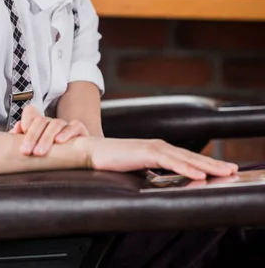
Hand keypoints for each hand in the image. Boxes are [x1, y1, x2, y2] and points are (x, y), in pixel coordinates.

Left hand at [9, 105, 88, 155]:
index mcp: (40, 123)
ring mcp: (66, 125)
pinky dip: (67, 132)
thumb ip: (21, 140)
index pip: (31, 113)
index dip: (26, 119)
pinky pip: (75, 126)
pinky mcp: (80, 130)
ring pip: (56, 124)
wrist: (79, 154)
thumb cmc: (51, 153)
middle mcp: (52, 122)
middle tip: (26, 151)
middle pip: (41, 121)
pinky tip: (59, 141)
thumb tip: (13, 133)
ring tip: (39, 152)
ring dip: (46, 138)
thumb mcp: (34, 148)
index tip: (20, 132)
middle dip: (32, 136)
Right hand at [84, 137, 238, 179]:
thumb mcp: (139, 168)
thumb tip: (163, 181)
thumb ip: (153, 172)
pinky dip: (186, 168)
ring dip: (206, 165)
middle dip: (213, 163)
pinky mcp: (146, 153)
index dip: (206, 163)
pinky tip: (199, 174)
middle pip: (192, 156)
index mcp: (160, 150)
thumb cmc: (114, 160)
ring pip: (185, 158)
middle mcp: (160, 146)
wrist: (94, 151)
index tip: (222, 169)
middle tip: (233, 169)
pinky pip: (170, 163)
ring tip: (223, 172)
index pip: (187, 158)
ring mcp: (154, 147)